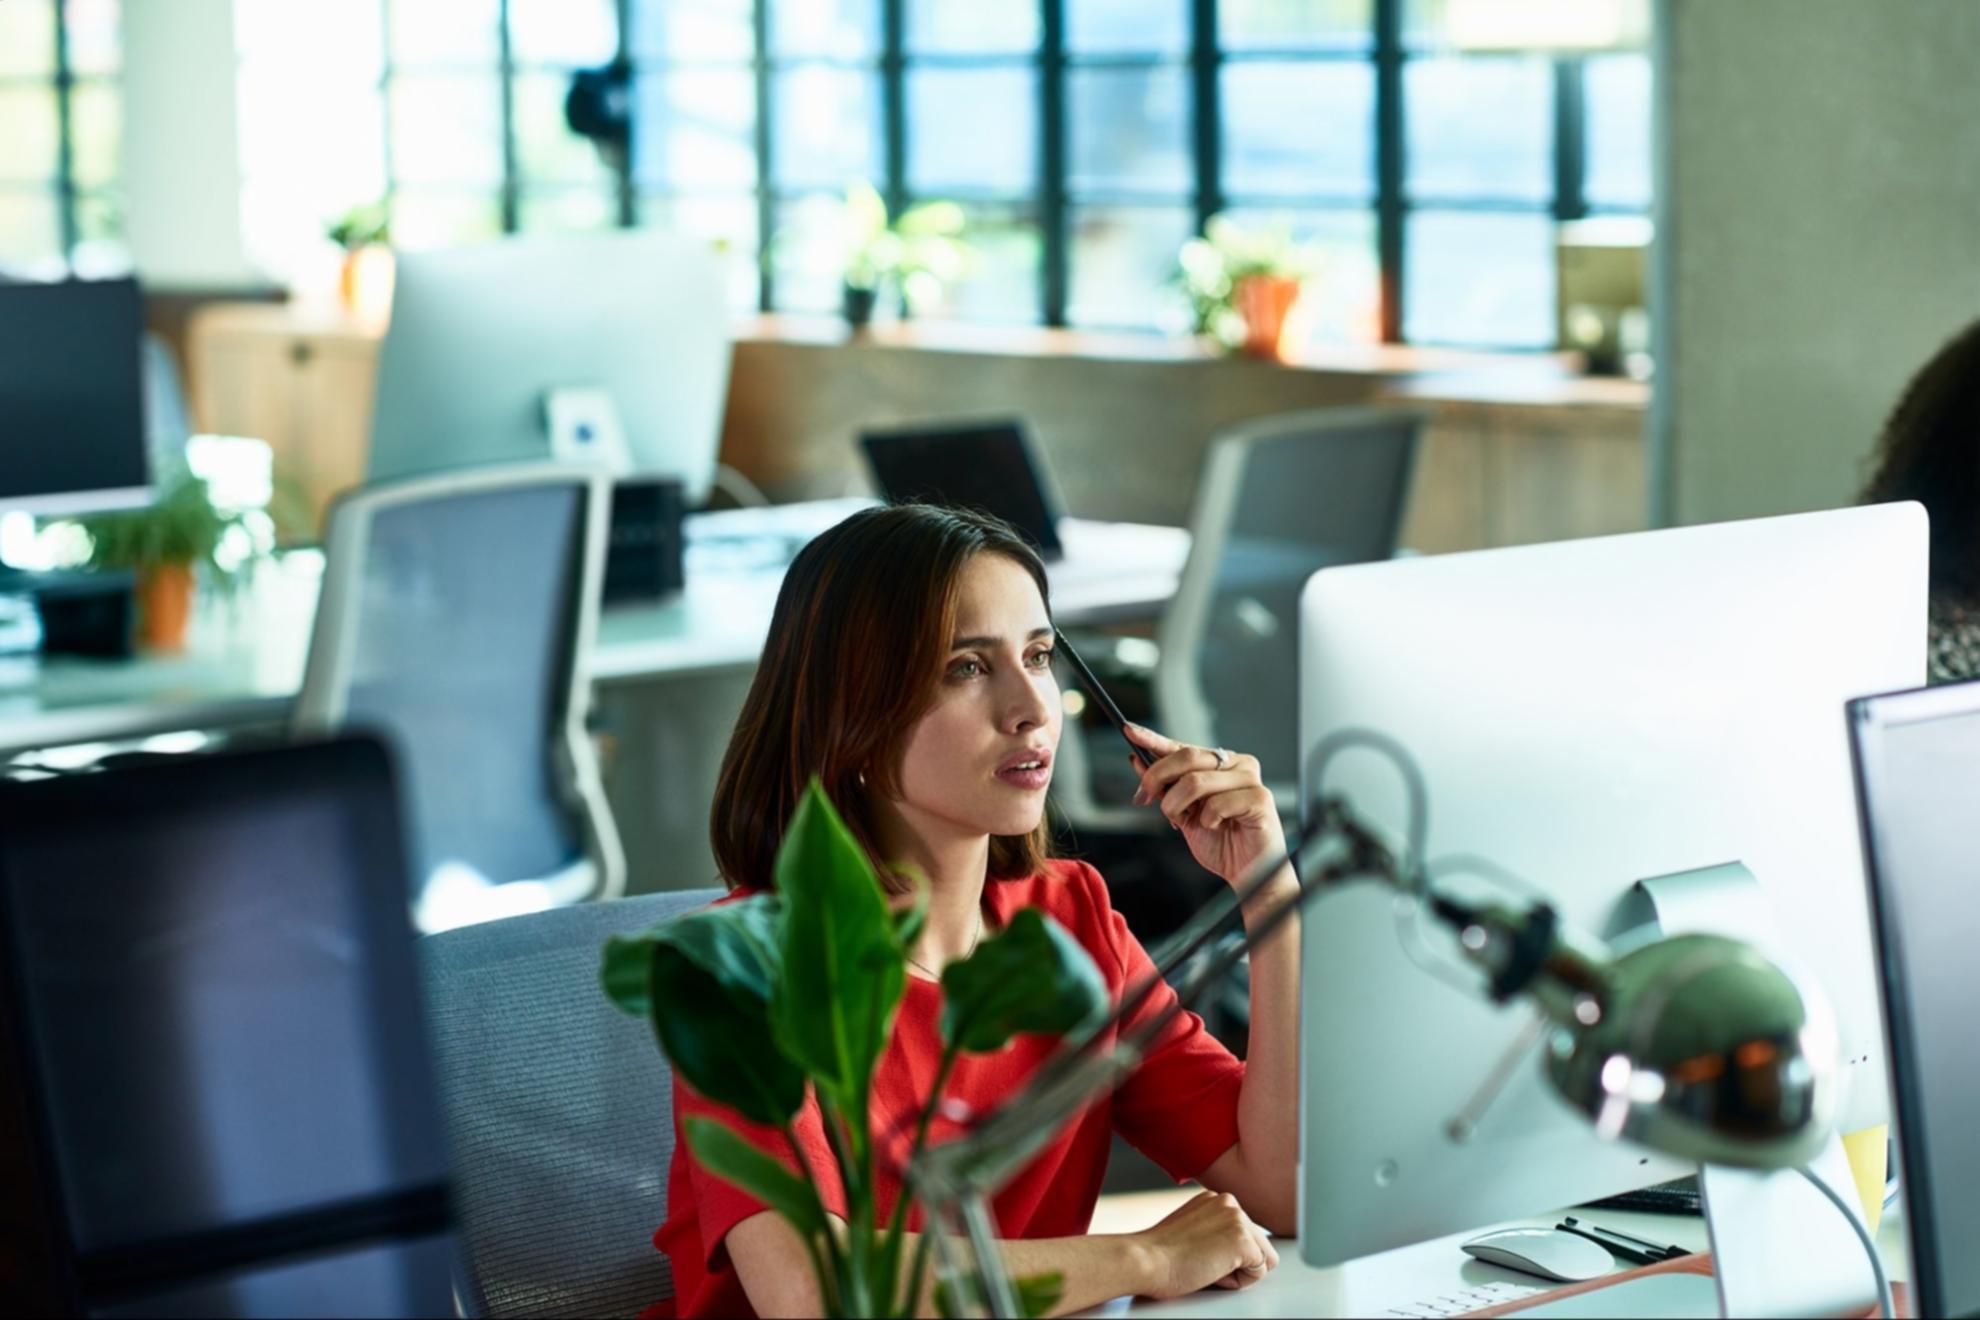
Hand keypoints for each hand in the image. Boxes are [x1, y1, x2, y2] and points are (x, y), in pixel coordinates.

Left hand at [1125, 724, 1286, 889]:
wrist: (1247, 872)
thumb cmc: (1221, 842)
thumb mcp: (1182, 812)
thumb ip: (1165, 787)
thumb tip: (1138, 761)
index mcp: (1220, 763)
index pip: (1183, 746)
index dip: (1155, 739)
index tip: (1130, 731)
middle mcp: (1237, 765)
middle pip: (1187, 757)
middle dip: (1158, 778)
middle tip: (1145, 797)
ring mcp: (1251, 780)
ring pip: (1195, 781)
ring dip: (1178, 806)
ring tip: (1188, 821)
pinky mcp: (1260, 799)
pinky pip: (1217, 804)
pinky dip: (1207, 821)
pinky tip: (1219, 827)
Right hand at [1127, 1190, 1279, 1297]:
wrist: (1144, 1260)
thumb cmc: (1158, 1254)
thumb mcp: (1191, 1230)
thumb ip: (1213, 1229)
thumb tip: (1230, 1247)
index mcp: (1216, 1199)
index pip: (1243, 1235)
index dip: (1222, 1254)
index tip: (1197, 1253)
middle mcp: (1229, 1203)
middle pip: (1257, 1246)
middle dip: (1234, 1262)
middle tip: (1199, 1260)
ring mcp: (1238, 1219)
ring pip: (1261, 1260)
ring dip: (1236, 1271)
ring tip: (1204, 1264)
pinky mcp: (1243, 1240)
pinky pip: (1258, 1273)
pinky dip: (1237, 1282)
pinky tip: (1210, 1270)